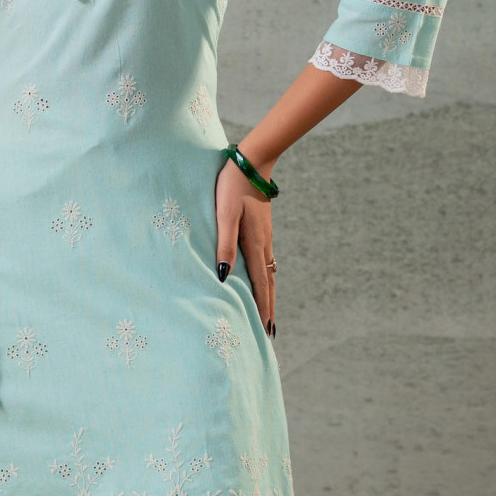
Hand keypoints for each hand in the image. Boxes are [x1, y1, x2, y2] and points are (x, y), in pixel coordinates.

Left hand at [214, 156, 275, 334]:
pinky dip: (266, 279)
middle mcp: (263, 245)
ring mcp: (265, 238)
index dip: (262, 308)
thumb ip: (224, 245)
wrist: (251, 163)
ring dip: (268, 295)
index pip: (260, 285)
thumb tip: (225, 276)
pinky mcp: (262, 231)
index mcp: (254, 245)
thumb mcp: (225, 215)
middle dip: (269, 308)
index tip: (266, 330)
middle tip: (271, 332)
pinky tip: (263, 281)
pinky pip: (266, 262)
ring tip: (267, 313)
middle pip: (268, 284)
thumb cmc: (231, 187)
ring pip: (268, 274)